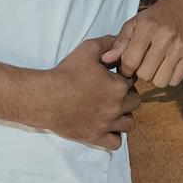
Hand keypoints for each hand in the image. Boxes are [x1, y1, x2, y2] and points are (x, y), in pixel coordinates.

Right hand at [24, 35, 139, 149]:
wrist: (46, 97)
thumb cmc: (66, 73)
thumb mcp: (87, 49)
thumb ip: (107, 42)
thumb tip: (118, 40)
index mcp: (119, 86)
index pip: (134, 82)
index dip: (125, 78)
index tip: (114, 78)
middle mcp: (117, 107)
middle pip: (135, 102)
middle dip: (127, 96)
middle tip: (113, 92)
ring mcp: (107, 124)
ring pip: (129, 123)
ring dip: (124, 115)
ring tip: (111, 109)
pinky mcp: (96, 137)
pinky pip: (116, 142)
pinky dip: (114, 135)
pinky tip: (105, 126)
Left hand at [101, 0, 182, 87]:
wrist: (180, 7)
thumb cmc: (154, 17)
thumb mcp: (133, 24)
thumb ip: (119, 43)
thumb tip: (106, 59)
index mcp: (147, 28)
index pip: (130, 61)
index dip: (124, 68)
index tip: (127, 66)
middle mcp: (164, 37)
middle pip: (145, 74)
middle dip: (140, 72)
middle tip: (142, 64)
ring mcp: (179, 47)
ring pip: (160, 81)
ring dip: (154, 77)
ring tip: (154, 65)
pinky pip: (175, 81)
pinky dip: (168, 78)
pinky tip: (165, 66)